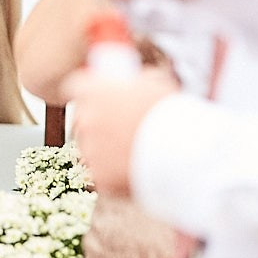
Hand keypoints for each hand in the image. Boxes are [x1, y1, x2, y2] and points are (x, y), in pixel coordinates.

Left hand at [60, 63, 179, 195]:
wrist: (183, 149)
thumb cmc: (172, 111)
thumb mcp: (156, 82)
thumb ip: (137, 80)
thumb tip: (136, 81)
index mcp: (91, 90)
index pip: (74, 88)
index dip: (87, 94)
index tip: (98, 99)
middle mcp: (85, 119)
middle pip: (82, 121)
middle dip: (97, 124)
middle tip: (118, 130)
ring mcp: (90, 149)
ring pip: (90, 150)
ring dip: (104, 151)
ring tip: (131, 154)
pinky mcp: (99, 177)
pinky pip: (101, 175)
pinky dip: (114, 176)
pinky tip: (132, 172)